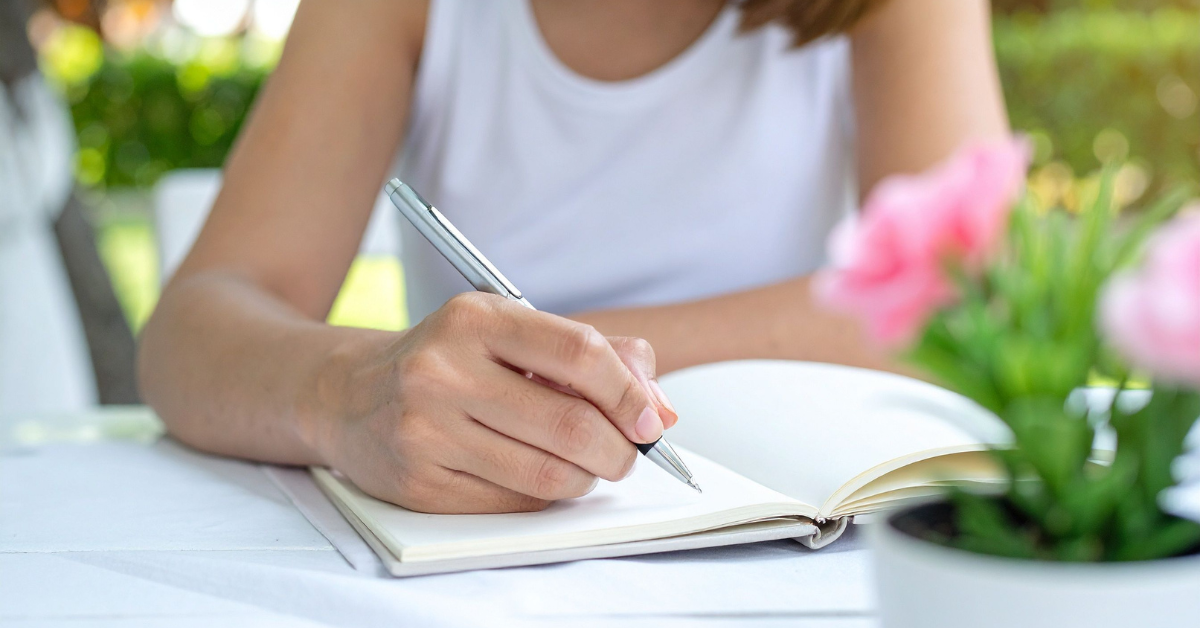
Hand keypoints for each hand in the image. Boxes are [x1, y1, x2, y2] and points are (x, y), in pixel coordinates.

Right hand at [312, 293, 678, 513]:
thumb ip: (599, 356)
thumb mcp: (515, 333)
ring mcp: (426, 429)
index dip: (629, 393)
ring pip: (547, 475)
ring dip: (586, 478)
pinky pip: (513, 504)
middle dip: (618, 450)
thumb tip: (659, 410)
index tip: (650, 420)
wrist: (349, 394)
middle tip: (626, 454)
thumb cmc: (451, 361)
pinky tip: (538, 475)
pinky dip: (544, 498)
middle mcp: (444, 369)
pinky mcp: (419, 482)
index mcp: (477, 318)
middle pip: (571, 425)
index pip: (580, 354)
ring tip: (584, 465)